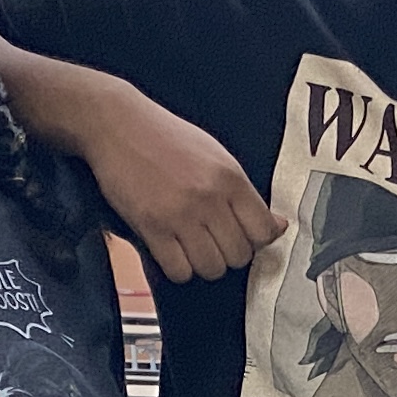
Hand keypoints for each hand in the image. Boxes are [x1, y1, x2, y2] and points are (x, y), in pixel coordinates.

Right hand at [80, 86, 282, 282]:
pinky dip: (178, 269)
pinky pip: (179, 271)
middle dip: (228, 254)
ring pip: (211, 268)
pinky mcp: (151, 227)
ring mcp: (180, 214)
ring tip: (191, 247)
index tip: (241, 236)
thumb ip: (245, 194)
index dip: (255, 241)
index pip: (264, 232)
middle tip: (212, 241)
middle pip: (239, 256)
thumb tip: (278, 226)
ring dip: (203, 264)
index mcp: (231, 178)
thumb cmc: (168, 139)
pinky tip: (172, 251)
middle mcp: (210, 198)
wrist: (118, 124)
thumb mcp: (216, 157)